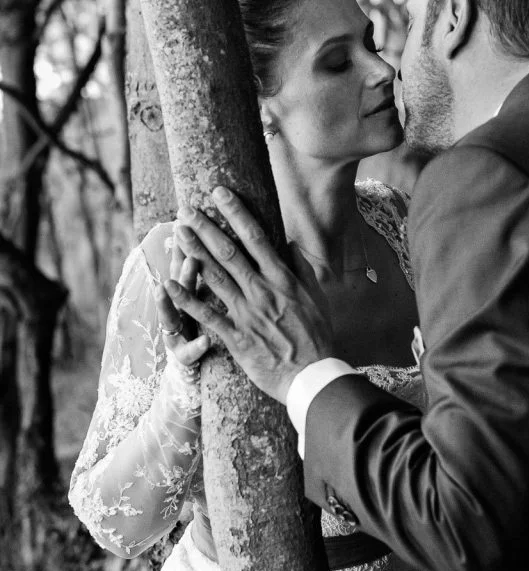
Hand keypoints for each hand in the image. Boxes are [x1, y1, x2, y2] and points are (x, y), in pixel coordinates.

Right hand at [152, 232, 210, 374]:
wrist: (190, 371)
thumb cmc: (205, 328)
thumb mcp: (208, 297)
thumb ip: (208, 270)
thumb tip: (213, 237)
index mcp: (189, 293)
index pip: (187, 263)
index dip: (186, 242)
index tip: (186, 218)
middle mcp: (180, 309)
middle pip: (179, 283)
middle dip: (179, 260)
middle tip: (180, 239)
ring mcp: (179, 332)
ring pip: (174, 314)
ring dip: (172, 299)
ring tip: (163, 287)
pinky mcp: (183, 357)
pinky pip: (189, 352)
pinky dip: (196, 346)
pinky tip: (206, 341)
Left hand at [165, 188, 332, 402]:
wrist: (314, 376)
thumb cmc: (318, 338)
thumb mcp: (317, 298)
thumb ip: (302, 269)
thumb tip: (289, 244)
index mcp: (283, 278)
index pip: (256, 237)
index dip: (236, 212)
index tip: (220, 193)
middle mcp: (262, 291)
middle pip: (229, 252)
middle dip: (206, 227)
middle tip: (187, 209)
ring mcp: (247, 313)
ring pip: (215, 277)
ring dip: (194, 252)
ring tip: (178, 232)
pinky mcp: (236, 337)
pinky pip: (206, 316)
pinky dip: (187, 300)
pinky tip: (168, 285)